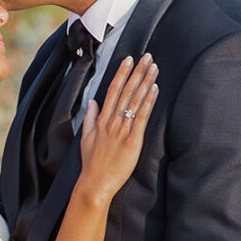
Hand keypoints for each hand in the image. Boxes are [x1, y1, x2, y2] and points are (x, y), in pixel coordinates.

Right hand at [79, 54, 158, 198]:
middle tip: (147, 57)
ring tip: (154, 68)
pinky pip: (141, 117)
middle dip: (137, 72)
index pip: (112, 91)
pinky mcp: (132, 141)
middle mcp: (112, 122)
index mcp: (102, 120)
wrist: (95, 183)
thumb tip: (92, 102)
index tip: (128, 59)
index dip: (121, 74)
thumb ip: (90, 118)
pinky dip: (148, 102)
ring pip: (135, 101)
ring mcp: (122, 130)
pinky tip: (154, 89)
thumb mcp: (86, 138)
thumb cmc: (92, 163)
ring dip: (145, 82)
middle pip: (126, 91)